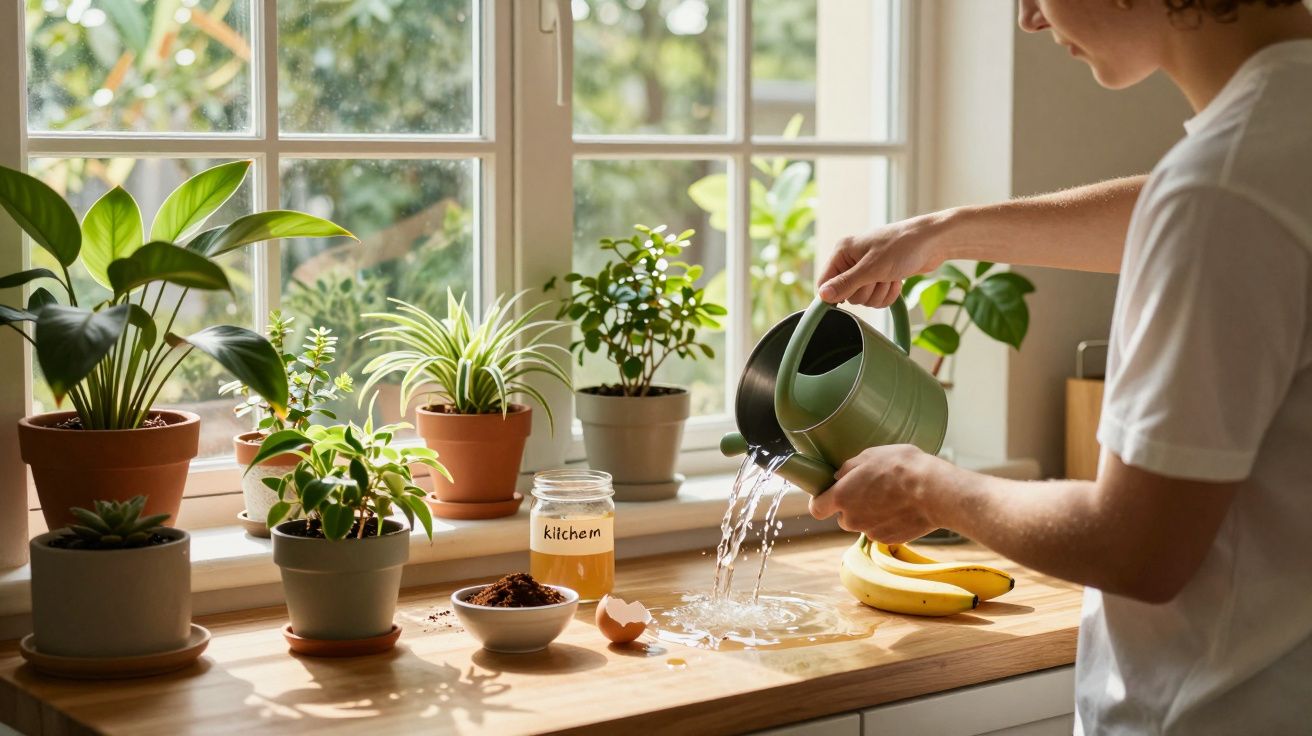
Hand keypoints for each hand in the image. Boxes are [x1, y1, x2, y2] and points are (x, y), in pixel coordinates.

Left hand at [808, 445, 948, 542]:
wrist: (934, 491)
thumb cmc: (901, 468)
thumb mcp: (869, 455)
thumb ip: (848, 469)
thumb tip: (839, 477)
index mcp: (841, 497)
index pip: (817, 508)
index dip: (822, 501)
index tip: (830, 494)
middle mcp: (851, 519)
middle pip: (843, 516)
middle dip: (852, 505)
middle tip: (871, 489)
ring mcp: (870, 532)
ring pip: (863, 523)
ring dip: (871, 513)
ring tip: (891, 496)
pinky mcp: (889, 540)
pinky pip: (881, 530)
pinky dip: (887, 522)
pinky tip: (902, 508)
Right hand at [817, 210, 955, 306]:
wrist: (934, 241)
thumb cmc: (903, 246)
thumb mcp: (872, 268)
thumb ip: (845, 283)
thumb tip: (822, 296)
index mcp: (843, 252)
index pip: (825, 282)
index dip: (836, 293)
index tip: (852, 293)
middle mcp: (852, 260)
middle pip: (846, 295)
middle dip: (866, 291)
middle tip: (879, 277)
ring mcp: (867, 270)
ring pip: (863, 299)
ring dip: (879, 293)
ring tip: (890, 276)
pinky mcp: (881, 277)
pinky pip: (877, 298)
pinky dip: (888, 294)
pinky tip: (896, 280)